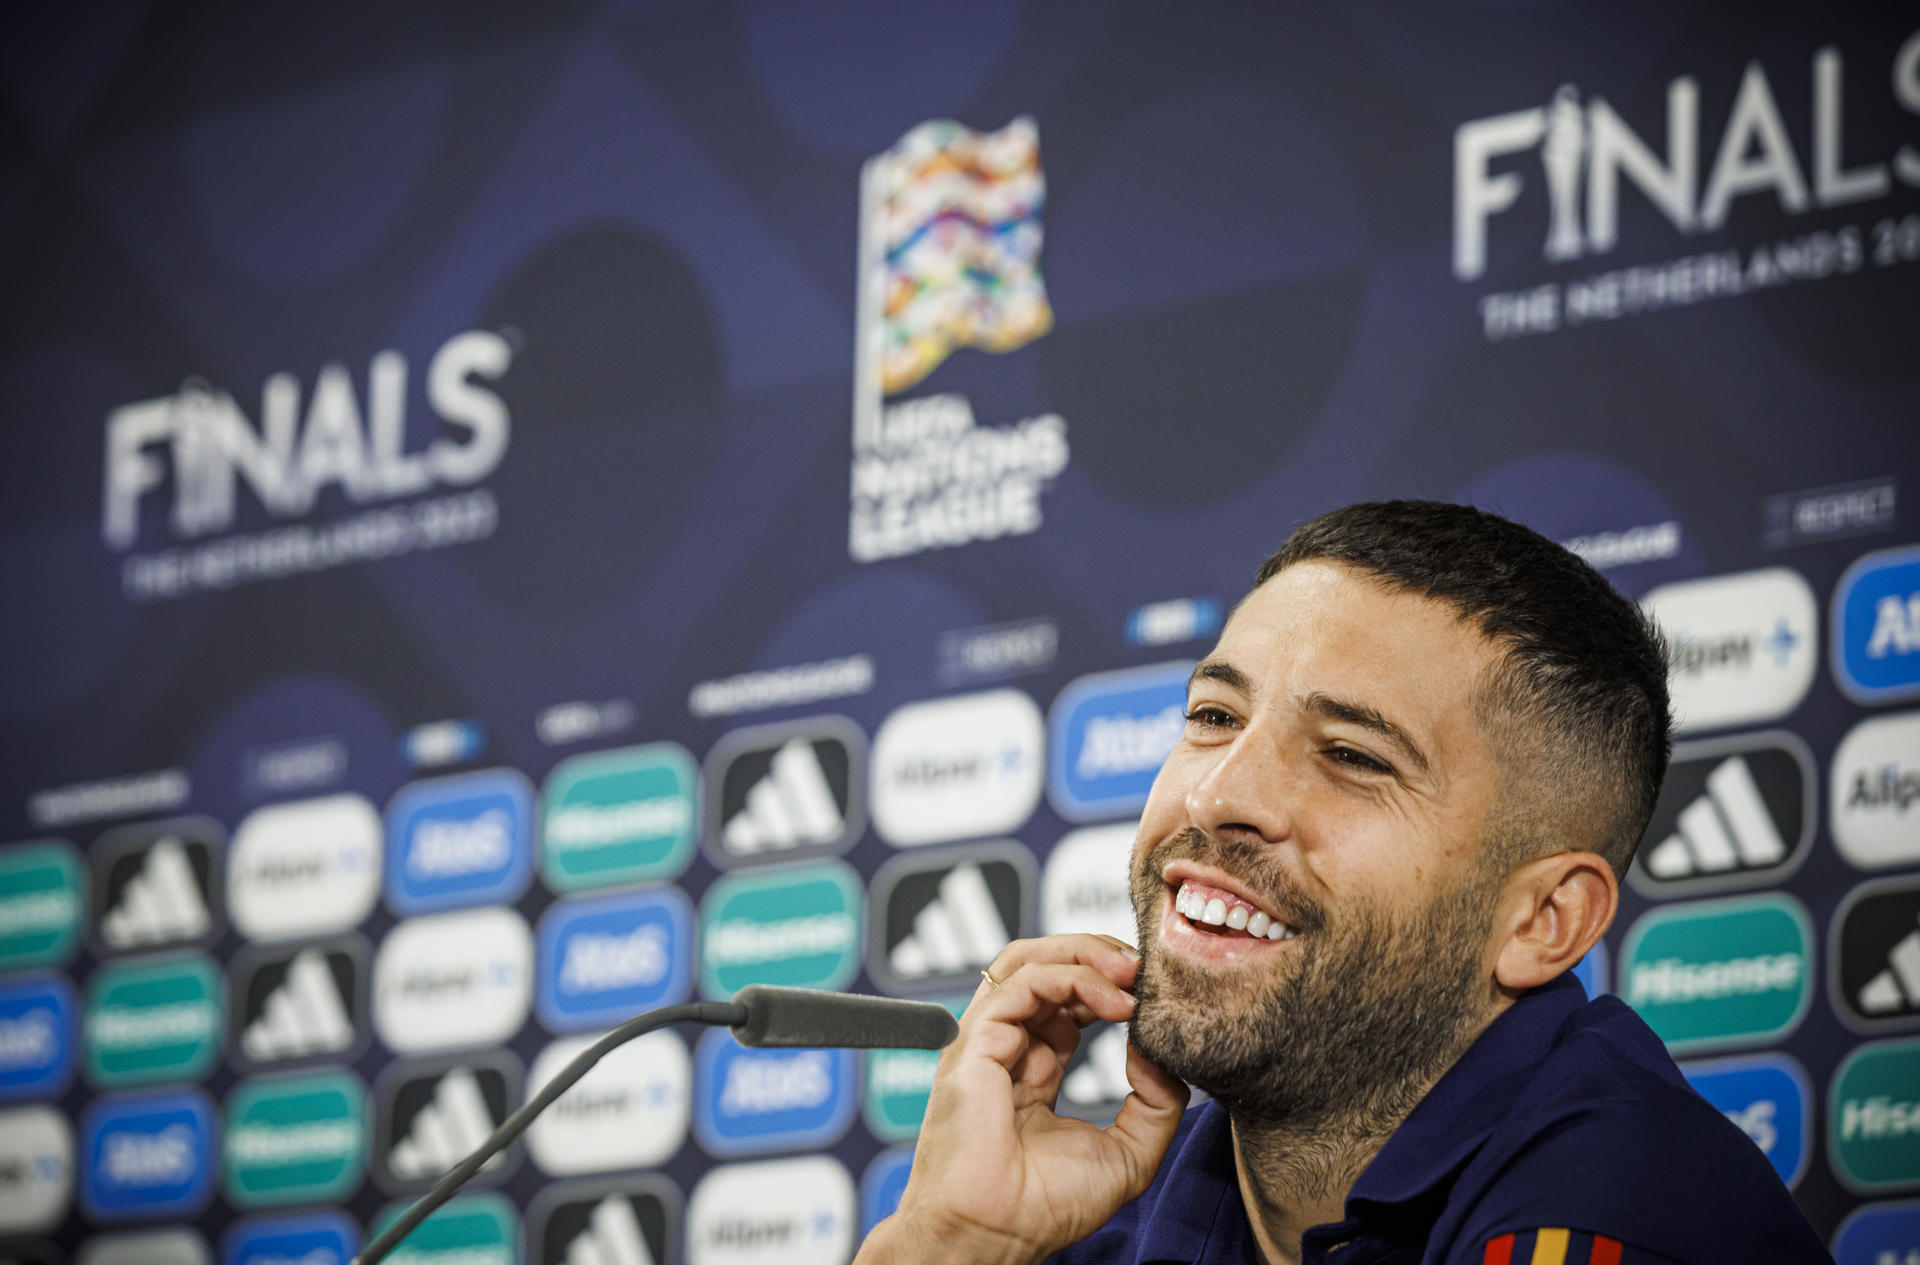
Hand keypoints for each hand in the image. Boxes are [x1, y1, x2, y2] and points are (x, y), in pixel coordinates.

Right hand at [856, 934, 1190, 1264]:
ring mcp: (986, 1040)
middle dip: (1099, 956)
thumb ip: (1155, 1104)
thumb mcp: (1128, 1155)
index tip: (1152, 994)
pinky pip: (1022, 982)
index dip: (1109, 986)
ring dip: (1085, 954)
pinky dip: (1071, 978)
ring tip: (1130, 972)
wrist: (997, 1234)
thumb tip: (1158, 1052)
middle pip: (1045, 967)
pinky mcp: (974, 1040)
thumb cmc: (1045, 1207)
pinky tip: (1112, 1001)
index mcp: (1033, 1071)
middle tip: (1145, 970)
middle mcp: (1007, 1048)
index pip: (1068, 1001)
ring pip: (1028, 960)